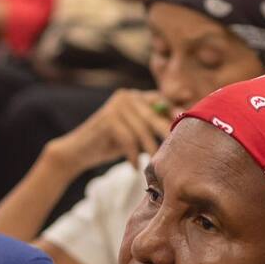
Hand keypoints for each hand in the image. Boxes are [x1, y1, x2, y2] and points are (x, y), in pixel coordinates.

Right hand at [49, 89, 178, 174]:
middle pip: (154, 116)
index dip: (174, 112)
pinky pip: (128, 140)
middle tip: (179, 149)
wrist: (78, 151)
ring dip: (150, 150)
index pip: (160, 101)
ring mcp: (116, 106)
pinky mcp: (108, 119)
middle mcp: (126, 96)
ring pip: (142, 131)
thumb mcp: (134, 132)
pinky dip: (133, 155)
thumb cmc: (110, 144)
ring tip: (155, 164)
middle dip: (166, 134)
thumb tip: (180, 131)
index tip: (186, 126)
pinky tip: (135, 167)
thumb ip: (151, 127)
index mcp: (134, 96)